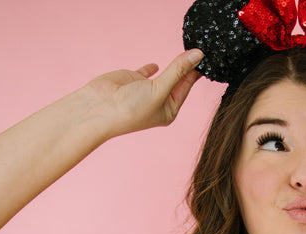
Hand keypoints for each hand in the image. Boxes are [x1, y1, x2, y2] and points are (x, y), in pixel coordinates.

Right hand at [84, 49, 203, 138]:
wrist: (100, 109)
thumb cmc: (131, 108)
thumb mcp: (160, 89)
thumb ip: (177, 70)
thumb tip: (197, 55)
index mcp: (169, 110)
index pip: (186, 87)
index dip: (195, 71)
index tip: (205, 57)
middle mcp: (159, 101)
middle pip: (177, 80)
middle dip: (186, 67)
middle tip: (199, 51)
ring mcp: (146, 90)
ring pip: (164, 74)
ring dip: (173, 65)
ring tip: (186, 52)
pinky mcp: (132, 80)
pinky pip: (146, 73)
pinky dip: (151, 68)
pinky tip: (157, 64)